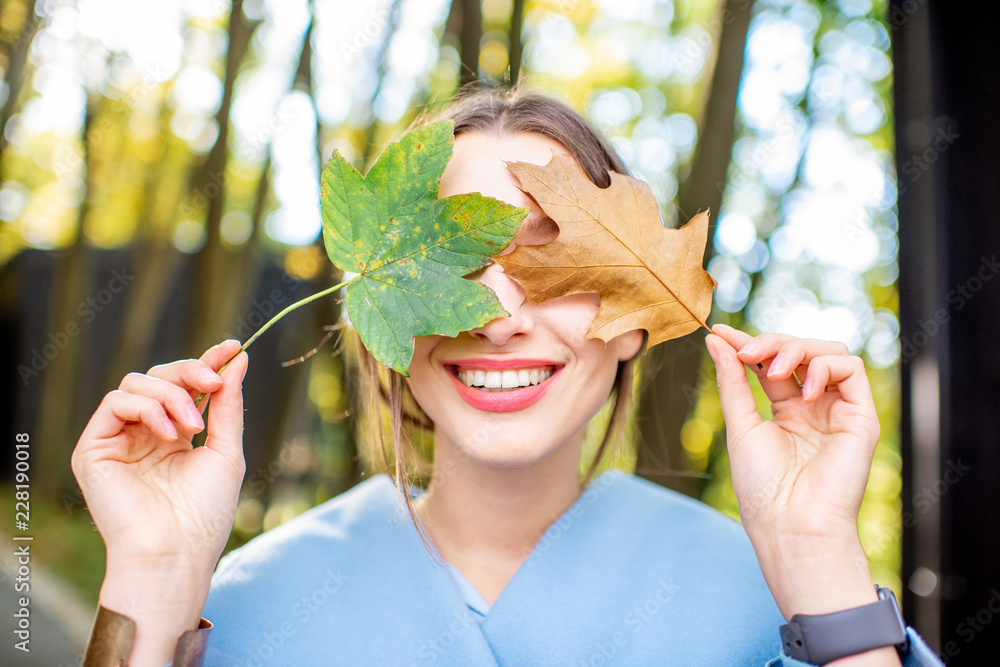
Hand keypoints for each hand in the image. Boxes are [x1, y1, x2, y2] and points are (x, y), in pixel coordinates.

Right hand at [71, 340, 247, 665]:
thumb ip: (228, 405)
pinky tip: (168, 432)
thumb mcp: (226, 450)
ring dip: (171, 395)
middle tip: (213, 384)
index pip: (186, 387)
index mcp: (175, 436)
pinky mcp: (94, 449)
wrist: (176, 553)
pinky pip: (115, 402)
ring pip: (137, 383)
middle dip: (191, 372)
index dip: (207, 362)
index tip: (232, 347)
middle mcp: (144, 434)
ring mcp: (118, 440)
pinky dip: (146, 407)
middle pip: (161, 376)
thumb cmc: (205, 513)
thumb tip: (237, 359)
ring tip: (191, 426)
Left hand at [705, 325, 889, 631]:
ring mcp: (838, 410)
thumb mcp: (741, 425)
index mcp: (787, 412)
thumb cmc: (763, 488)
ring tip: (772, 370)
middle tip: (745, 351)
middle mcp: (815, 408)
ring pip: (829, 351)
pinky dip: (825, 366)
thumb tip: (717, 341)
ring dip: (796, 349)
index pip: (771, 364)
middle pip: (801, 352)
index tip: (719, 332)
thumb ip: (733, 381)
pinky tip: (803, 390)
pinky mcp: (861, 416)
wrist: (791, 525)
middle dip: (771, 342)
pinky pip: (852, 368)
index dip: (749, 344)